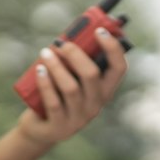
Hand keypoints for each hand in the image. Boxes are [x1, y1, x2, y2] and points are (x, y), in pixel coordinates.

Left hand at [15, 28, 128, 148]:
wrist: (41, 129)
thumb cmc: (58, 94)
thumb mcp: (72, 78)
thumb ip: (76, 60)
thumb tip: (72, 32)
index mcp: (104, 90)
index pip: (119, 68)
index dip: (112, 48)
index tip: (99, 30)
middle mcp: (96, 105)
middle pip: (92, 75)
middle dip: (76, 54)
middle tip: (61, 43)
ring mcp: (79, 118)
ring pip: (70, 87)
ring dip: (56, 66)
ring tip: (45, 52)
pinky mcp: (60, 127)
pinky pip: (53, 101)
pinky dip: (45, 83)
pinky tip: (39, 70)